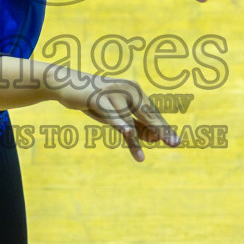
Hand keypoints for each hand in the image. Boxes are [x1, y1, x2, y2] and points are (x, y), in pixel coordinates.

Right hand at [51, 70, 176, 161]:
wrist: (67, 85)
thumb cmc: (95, 100)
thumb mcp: (116, 114)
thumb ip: (134, 123)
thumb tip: (155, 137)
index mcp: (135, 91)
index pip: (152, 112)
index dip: (163, 128)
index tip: (176, 141)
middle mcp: (128, 89)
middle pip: (148, 114)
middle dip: (161, 130)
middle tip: (176, 144)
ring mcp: (114, 93)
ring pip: (129, 119)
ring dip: (136, 140)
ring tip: (141, 158)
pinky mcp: (98, 98)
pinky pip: (111, 113)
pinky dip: (119, 123)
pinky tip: (127, 132)